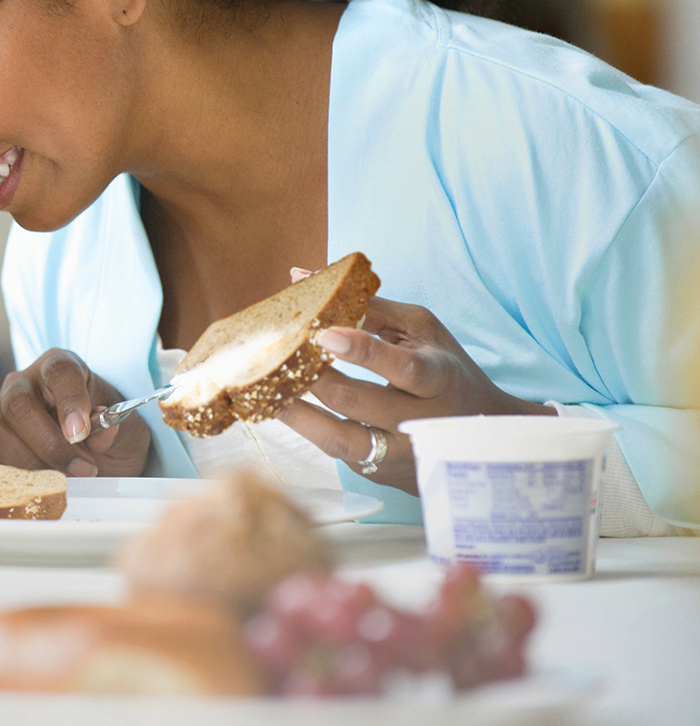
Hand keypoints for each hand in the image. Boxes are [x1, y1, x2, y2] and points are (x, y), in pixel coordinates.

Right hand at [0, 349, 151, 476]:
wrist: (93, 458)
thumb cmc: (106, 435)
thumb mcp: (126, 432)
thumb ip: (115, 430)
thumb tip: (101, 432)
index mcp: (59, 367)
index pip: (59, 372)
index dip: (69, 400)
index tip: (81, 433)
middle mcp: (23, 384)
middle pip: (19, 405)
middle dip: (51, 444)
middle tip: (84, 469)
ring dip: (31, 463)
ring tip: (66, 480)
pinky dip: (13, 475)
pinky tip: (42, 484)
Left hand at [275, 279, 551, 493]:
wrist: (482, 435)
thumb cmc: (444, 368)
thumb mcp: (420, 330)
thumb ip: (367, 306)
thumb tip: (302, 277)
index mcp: (440, 378)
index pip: (405, 367)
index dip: (364, 351)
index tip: (324, 334)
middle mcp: (422, 421)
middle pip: (358, 402)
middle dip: (312, 378)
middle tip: (278, 357)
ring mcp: (400, 454)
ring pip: (340, 440)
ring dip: (297, 414)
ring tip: (267, 390)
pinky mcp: (380, 472)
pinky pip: (336, 453)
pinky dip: (306, 430)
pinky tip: (282, 409)